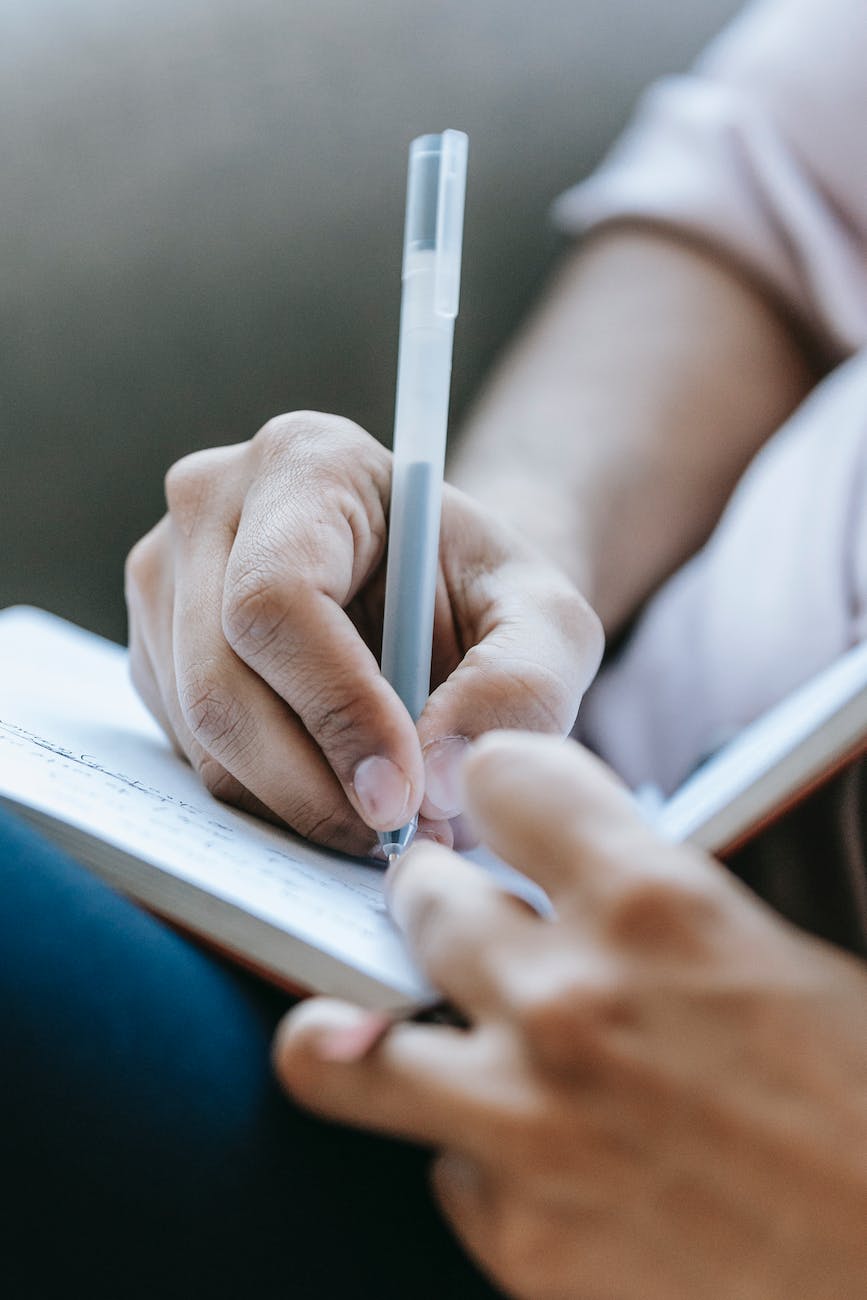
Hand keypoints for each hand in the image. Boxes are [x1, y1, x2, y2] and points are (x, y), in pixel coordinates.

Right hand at [125, 414, 601, 852]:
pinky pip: (191, 754)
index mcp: (304, 461)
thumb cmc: (487, 595)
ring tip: (386, 814)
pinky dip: (268, 797)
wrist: (434, 596)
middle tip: (397, 837)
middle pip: (220, 684)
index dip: (336, 710)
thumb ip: (521, 688)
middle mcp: (209, 507)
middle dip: (313, 787)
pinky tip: (337, 786)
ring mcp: (165, 581)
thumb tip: (434, 784)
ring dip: (295, 804)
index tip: (404, 795)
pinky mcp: (156, 652)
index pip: (277, 600)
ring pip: (201, 736)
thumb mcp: (547, 623)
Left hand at [274, 732, 866, 1298]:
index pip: (502, 776)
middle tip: (463, 917)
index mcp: (657, 908)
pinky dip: (476, 1158)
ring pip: (338, 1048)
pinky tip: (536, 1161)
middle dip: (440, 897)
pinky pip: (444, 1170)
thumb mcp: (790, 955)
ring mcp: (527, 1129)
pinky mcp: (520, 1243)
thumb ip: (666, 896)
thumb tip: (593, 866)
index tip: (497, 805)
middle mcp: (569, 1006)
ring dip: (365, 1026)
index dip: (498, 785)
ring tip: (386, 1026)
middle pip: (419, 898)